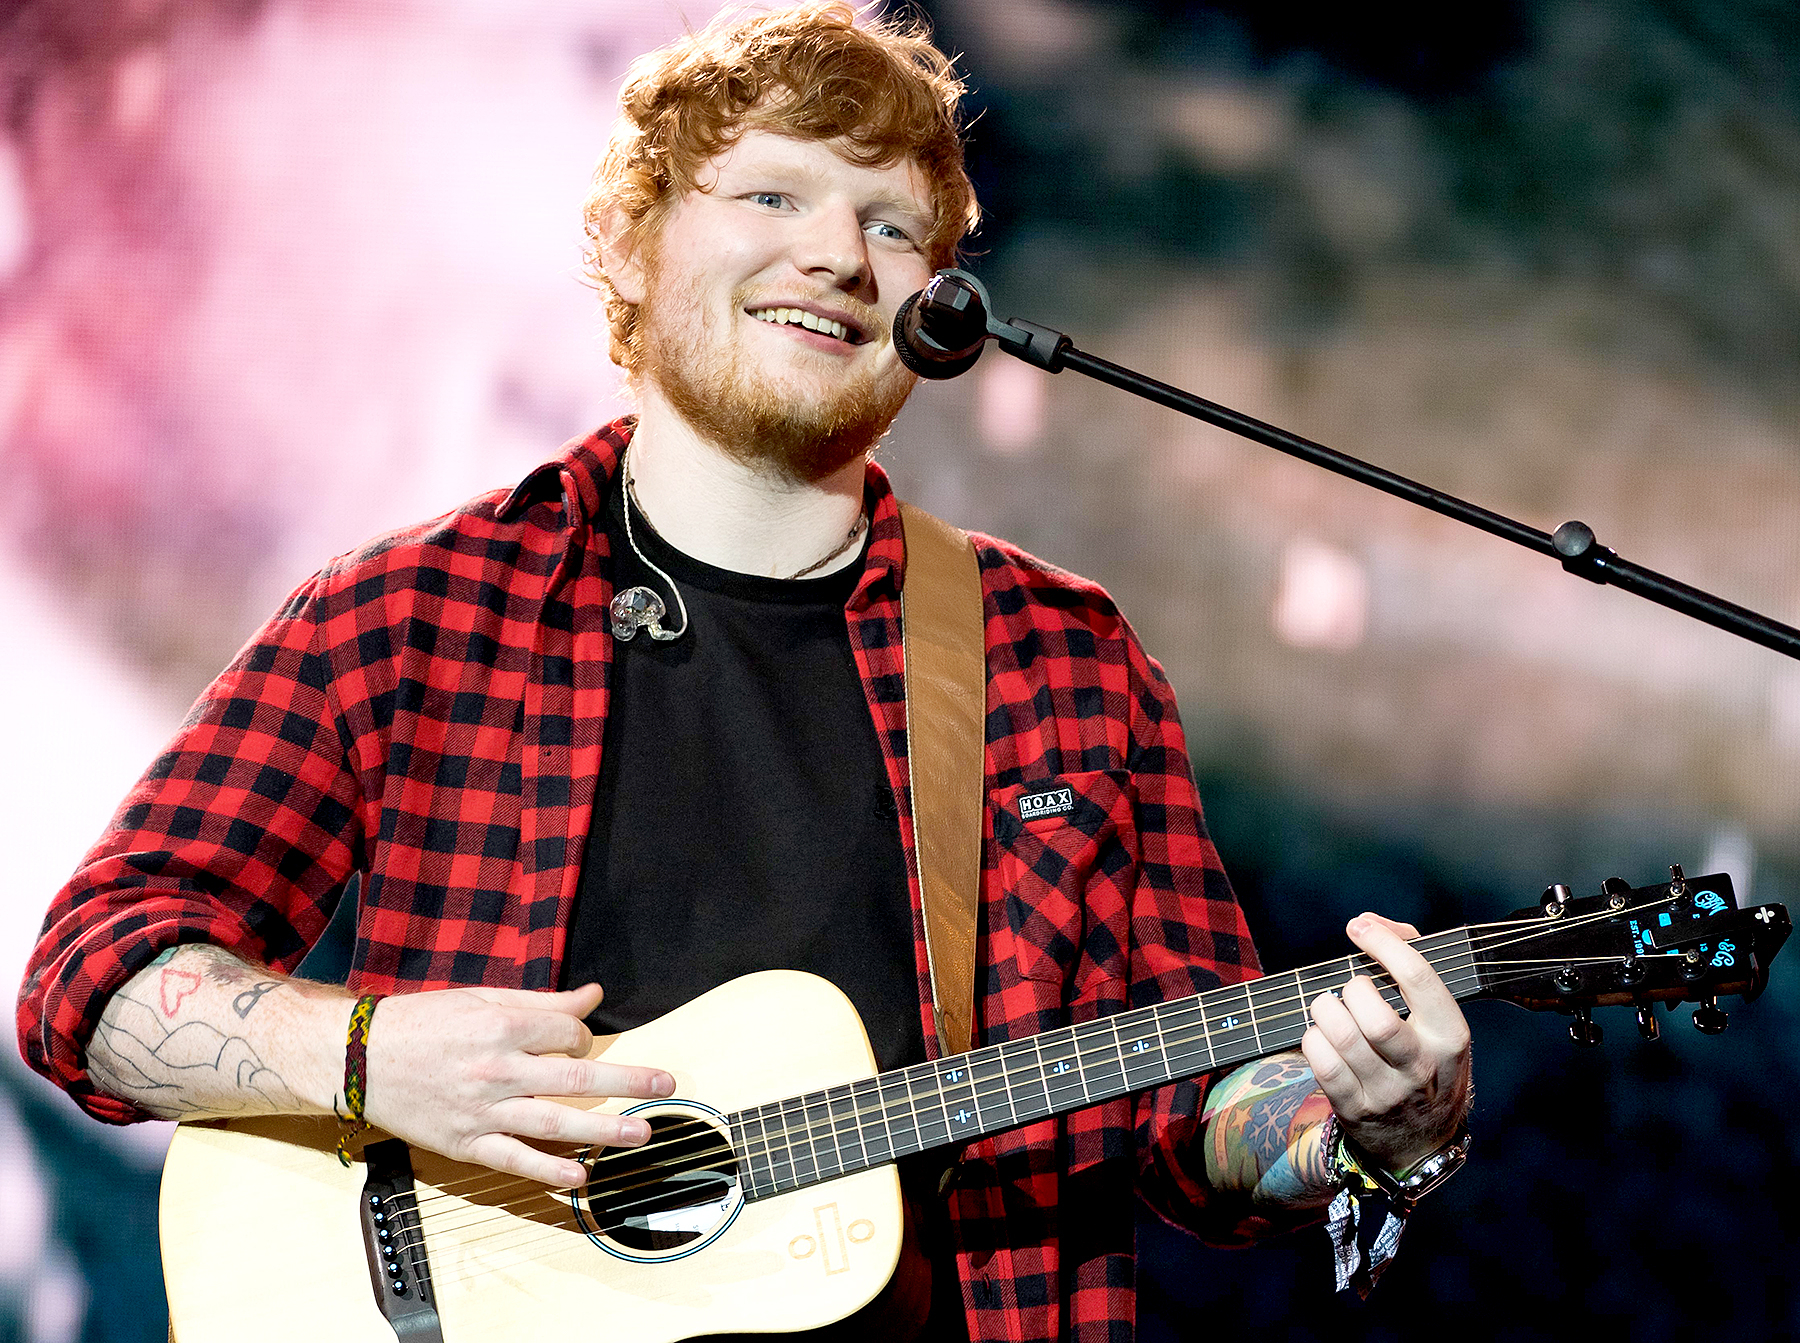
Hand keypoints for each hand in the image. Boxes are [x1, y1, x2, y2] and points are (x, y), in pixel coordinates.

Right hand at [361, 982, 673, 1187]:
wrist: (357, 1059)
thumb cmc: (422, 1023)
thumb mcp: (482, 997)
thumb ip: (542, 1001)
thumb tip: (594, 996)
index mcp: (501, 1025)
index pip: (568, 1035)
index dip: (585, 1037)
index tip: (582, 1043)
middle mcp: (496, 1069)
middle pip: (576, 1076)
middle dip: (628, 1080)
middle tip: (667, 1084)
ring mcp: (482, 1110)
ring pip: (554, 1122)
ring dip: (603, 1130)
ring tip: (641, 1133)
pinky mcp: (464, 1143)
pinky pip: (514, 1160)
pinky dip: (549, 1169)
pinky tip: (581, 1175)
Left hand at [1300, 913, 1472, 1175]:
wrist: (1424, 1139)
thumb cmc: (1425, 1056)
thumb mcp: (1437, 1015)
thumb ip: (1408, 955)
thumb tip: (1367, 923)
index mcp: (1450, 1035)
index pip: (1419, 979)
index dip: (1384, 944)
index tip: (1360, 929)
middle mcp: (1422, 1066)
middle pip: (1376, 1018)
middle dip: (1352, 990)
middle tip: (1352, 990)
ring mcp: (1388, 1092)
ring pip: (1343, 1038)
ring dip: (1325, 1011)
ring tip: (1330, 1009)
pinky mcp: (1355, 1110)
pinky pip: (1322, 1064)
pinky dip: (1313, 1040)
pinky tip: (1322, 1037)